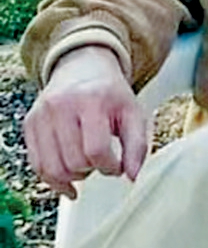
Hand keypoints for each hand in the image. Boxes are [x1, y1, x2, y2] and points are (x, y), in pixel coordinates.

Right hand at [24, 45, 147, 199]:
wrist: (83, 68)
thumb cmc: (109, 94)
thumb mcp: (132, 112)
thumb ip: (137, 144)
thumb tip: (133, 175)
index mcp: (91, 99)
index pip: (96, 150)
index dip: (110, 167)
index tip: (116, 166)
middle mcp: (62, 105)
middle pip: (74, 162)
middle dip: (92, 170)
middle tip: (100, 161)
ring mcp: (42, 114)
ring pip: (52, 169)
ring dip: (72, 177)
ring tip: (85, 166)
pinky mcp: (30, 123)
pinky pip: (36, 165)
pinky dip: (52, 179)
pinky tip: (67, 179)